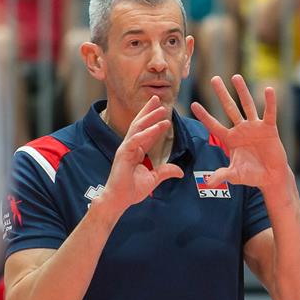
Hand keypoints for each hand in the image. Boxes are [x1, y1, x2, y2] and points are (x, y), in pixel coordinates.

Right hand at [97, 96, 180, 214]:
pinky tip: (158, 125)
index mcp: (136, 152)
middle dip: (149, 111)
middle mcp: (130, 147)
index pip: (146, 133)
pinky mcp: (123, 154)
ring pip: (138, 127)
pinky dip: (148, 132)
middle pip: (140, 124)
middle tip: (158, 99)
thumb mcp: (153, 179)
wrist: (118, 200)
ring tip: (161, 107)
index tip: (165, 115)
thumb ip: (165, 172)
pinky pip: (137, 140)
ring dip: (150, 116)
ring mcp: (126, 149)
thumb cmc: (130, 190)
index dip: (155, 123)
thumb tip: (180, 172)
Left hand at [190, 75, 290, 189]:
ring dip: (242, 91)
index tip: (193, 105)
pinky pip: (268, 113)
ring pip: (247, 105)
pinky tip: (267, 89)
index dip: (204, 116)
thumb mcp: (234, 176)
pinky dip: (269, 102)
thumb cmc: (252, 176)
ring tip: (235, 77)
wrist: (271, 177)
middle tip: (214, 79)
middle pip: (229, 108)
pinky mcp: (269, 129)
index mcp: (230, 139)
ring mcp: (255, 127)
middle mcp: (241, 130)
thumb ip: (221, 176)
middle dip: (221, 94)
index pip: (213, 125)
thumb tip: (207, 183)